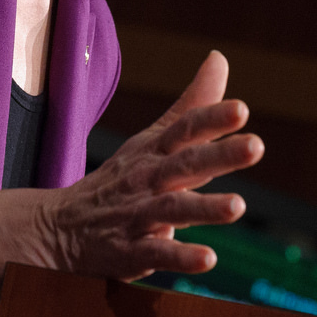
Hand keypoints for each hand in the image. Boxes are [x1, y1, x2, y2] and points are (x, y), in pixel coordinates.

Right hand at [33, 50, 262, 281]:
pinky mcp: (129, 251)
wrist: (59, 227)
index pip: (184, 129)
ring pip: (173, 208)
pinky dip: (180, 256)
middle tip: (256, 146)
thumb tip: (219, 57)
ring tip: (238, 206)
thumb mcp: (152, 138)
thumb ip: (191, 104)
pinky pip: (156, 253)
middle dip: (220, 154)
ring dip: (205, 207)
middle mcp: (148, 179)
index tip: (242, 109)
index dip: (212, 118)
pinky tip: (209, 259)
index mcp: (155, 151)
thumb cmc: (121, 178)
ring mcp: (137, 214)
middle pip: (186, 163)